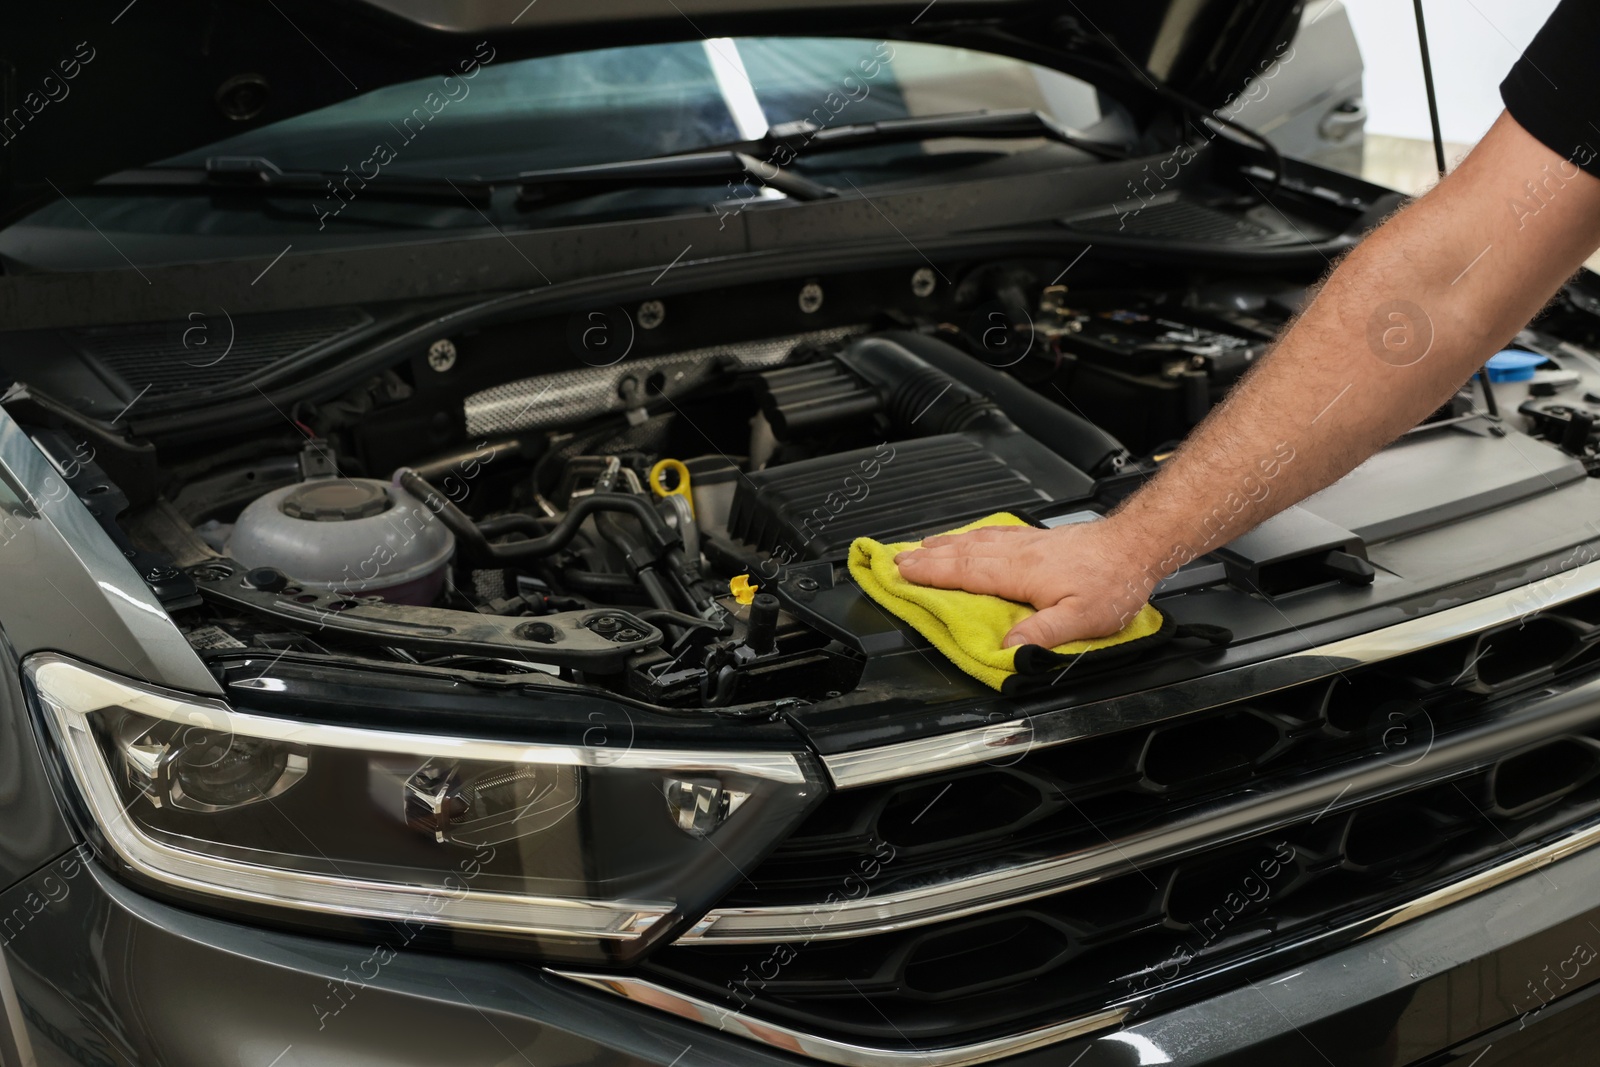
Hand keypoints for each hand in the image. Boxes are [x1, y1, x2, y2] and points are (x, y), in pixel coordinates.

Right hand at [893, 520, 1158, 648]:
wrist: (1136, 546)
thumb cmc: (1112, 583)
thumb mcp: (1081, 620)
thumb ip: (1042, 634)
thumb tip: (1007, 649)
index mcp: (1020, 572)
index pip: (965, 573)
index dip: (930, 574)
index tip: (901, 572)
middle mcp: (1018, 553)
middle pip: (962, 553)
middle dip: (926, 557)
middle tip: (895, 559)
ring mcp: (1026, 543)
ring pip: (975, 541)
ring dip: (944, 544)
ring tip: (920, 547)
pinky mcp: (1038, 539)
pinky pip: (993, 535)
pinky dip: (971, 535)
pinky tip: (967, 536)